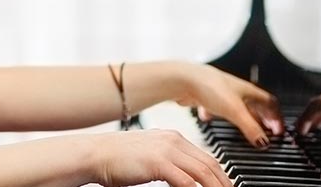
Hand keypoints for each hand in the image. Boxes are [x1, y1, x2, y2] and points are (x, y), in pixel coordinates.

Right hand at [89, 129, 231, 186]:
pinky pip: (186, 181)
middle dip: (224, 182)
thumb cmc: (115, 158)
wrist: (94, 154)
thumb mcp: (147, 157)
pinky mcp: (158, 163)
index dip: (219, 174)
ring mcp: (166, 150)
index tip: (226, 186)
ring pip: (202, 173)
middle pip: (209, 164)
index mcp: (171, 137)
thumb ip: (166, 163)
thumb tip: (181, 178)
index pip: (205, 156)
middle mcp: (172, 140)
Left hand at [173, 63, 282, 147]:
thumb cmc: (210, 87)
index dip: (276, 117)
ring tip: (243, 129)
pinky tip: (209, 119)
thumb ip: (251, 127)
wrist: (183, 79)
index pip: (270, 102)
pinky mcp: (206, 97)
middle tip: (265, 132)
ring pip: (235, 106)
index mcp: (248, 90)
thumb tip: (263, 141)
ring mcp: (221, 93)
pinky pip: (214, 107)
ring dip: (240, 118)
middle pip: (254, 105)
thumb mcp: (235, 111)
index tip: (278, 131)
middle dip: (260, 119)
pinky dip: (214, 114)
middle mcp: (236, 90)